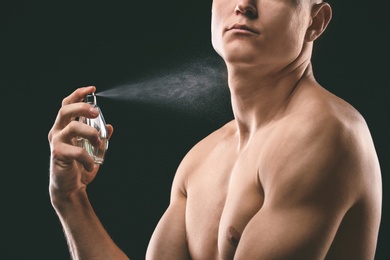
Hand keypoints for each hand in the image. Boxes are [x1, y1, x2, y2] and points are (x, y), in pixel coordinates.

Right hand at [48, 86, 113, 201]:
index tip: (92, 88)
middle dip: (82, 107)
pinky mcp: (58, 155)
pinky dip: (88, 158)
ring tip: (99, 142)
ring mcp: (57, 142)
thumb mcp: (93, 149)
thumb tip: (109, 126)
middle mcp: (58, 131)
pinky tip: (92, 165)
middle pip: (65, 111)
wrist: (71, 187)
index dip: (78, 94)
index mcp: (65, 126)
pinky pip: (77, 151)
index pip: (67, 104)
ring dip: (91, 133)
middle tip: (96, 112)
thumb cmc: (80, 166)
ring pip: (73, 127)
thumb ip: (99, 137)